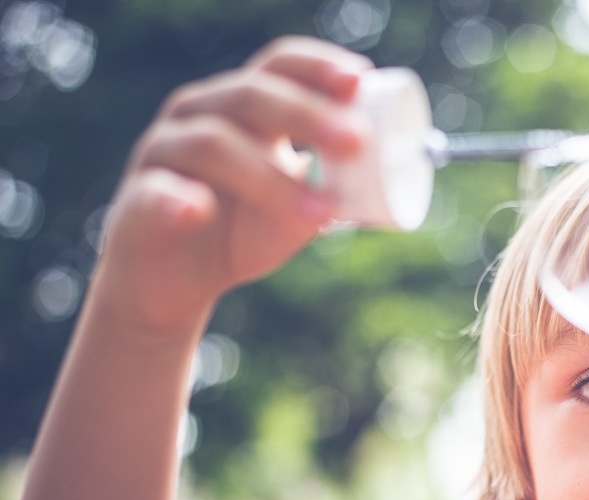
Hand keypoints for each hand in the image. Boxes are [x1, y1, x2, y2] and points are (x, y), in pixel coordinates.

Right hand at [93, 36, 371, 332]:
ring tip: (321, 212)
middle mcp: (198, 116)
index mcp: (242, 108)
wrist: (177, 284)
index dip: (317, 67)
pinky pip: (157, 193)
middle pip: (250, 96)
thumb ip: (336, 188)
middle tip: (356, 142)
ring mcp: (162, 154)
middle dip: (307, 115)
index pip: (278, 65)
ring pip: (213, 145)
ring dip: (272, 178)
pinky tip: (201, 209)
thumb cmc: (242, 232)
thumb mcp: (299, 207)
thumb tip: (389, 175)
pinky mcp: (137, 202)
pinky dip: (179, 199)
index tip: (360, 81)